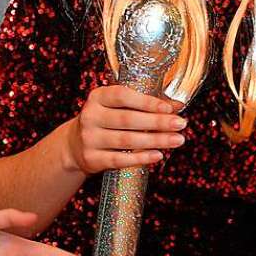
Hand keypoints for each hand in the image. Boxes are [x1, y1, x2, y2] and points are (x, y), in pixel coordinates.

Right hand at [65, 85, 185, 174]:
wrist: (75, 145)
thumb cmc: (105, 121)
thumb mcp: (118, 107)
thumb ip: (145, 104)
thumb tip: (177, 105)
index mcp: (97, 97)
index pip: (122, 96)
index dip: (147, 101)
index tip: (169, 108)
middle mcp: (90, 116)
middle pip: (127, 119)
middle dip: (157, 122)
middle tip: (180, 124)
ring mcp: (89, 138)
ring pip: (126, 140)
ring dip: (155, 140)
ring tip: (177, 140)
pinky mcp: (91, 158)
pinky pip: (119, 159)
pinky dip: (140, 158)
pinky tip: (157, 155)